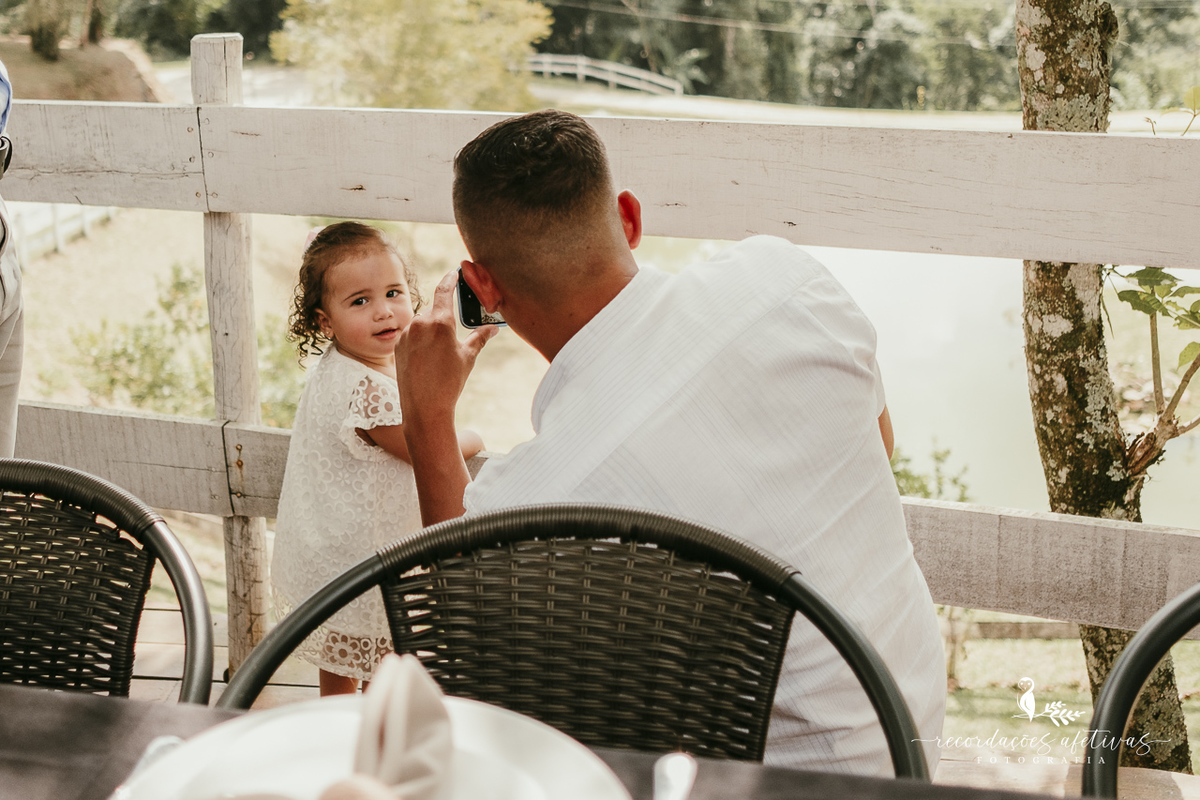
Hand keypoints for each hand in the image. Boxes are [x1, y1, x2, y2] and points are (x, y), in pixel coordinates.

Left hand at [395, 270, 497, 426]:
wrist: (424, 407)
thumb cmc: (449, 382)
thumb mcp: (468, 357)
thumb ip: (479, 338)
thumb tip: (493, 329)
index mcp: (440, 322)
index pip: (444, 290)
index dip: (451, 279)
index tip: (455, 272)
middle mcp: (420, 323)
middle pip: (434, 309)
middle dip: (444, 316)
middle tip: (454, 330)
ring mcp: (406, 333)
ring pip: (422, 322)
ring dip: (432, 329)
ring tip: (440, 352)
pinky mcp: (398, 344)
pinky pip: (412, 334)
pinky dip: (421, 339)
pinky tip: (427, 358)